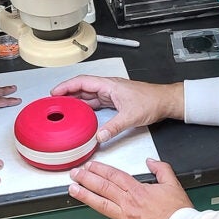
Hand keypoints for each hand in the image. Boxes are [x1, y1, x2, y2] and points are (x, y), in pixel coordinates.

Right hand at [50, 76, 182, 142]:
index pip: (82, 82)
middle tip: (54, 102)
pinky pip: (96, 102)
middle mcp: (108, 87)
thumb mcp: (131, 116)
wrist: (165, 101)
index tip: (55, 92)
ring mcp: (111, 94)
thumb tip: (98, 136)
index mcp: (109, 85)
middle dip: (67, 93)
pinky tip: (81, 113)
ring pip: (88, 95)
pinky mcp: (115, 101)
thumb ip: (113, 127)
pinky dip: (86, 106)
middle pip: (82, 87)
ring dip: (75, 100)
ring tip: (63, 107)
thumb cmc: (152, 101)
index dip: (66, 86)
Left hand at [68, 158, 191, 218]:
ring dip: (86, 197)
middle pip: (103, 187)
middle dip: (86, 179)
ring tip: (74, 191)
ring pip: (102, 205)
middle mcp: (129, 203)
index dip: (100, 169)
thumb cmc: (179, 213)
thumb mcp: (173, 184)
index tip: (90, 166)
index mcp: (139, 190)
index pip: (114, 175)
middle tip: (75, 174)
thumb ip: (161, 169)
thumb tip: (151, 161)